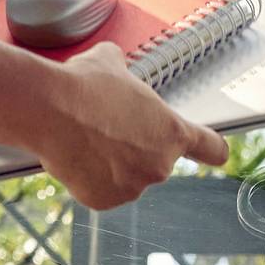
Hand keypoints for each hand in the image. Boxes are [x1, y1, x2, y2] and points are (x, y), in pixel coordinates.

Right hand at [37, 46, 228, 210]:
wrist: (50, 109)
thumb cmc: (84, 85)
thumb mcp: (111, 63)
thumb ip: (124, 71)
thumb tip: (113, 63)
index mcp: (172, 132)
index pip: (211, 148)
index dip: (210, 149)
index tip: (214, 153)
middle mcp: (159, 165)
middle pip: (153, 160)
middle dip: (133, 148)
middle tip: (106, 128)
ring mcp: (132, 187)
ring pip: (124, 177)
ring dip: (110, 164)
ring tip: (85, 139)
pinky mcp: (104, 201)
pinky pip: (99, 191)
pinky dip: (88, 179)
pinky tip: (76, 156)